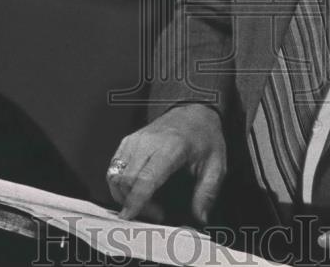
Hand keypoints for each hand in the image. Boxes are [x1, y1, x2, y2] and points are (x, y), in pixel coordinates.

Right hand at [106, 103, 225, 223]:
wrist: (195, 113)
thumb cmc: (204, 138)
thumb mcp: (216, 165)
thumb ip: (207, 193)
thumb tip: (200, 217)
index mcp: (172, 147)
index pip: (146, 177)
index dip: (136, 199)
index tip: (131, 216)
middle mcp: (149, 142)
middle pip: (126, 179)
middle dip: (134, 203)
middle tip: (155, 213)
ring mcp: (135, 140)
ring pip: (115, 174)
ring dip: (124, 195)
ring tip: (145, 203)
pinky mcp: (128, 141)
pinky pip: (114, 167)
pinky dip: (119, 184)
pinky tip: (135, 191)